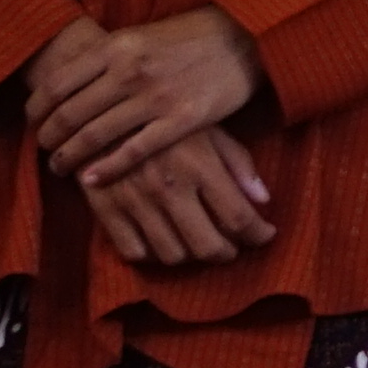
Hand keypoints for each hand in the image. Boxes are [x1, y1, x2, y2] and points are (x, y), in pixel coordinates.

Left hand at [24, 7, 263, 184]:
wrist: (244, 37)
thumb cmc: (187, 37)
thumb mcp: (139, 36)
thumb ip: (103, 60)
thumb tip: (62, 86)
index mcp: (116, 47)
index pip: (56, 85)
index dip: (36, 110)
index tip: (33, 123)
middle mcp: (130, 71)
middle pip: (70, 114)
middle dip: (48, 138)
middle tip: (44, 150)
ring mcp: (157, 97)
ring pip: (94, 135)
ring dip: (69, 156)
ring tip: (60, 167)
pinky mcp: (183, 120)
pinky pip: (134, 151)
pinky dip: (107, 168)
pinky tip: (91, 178)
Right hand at [82, 129, 279, 269]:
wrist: (102, 111)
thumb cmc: (167, 119)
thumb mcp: (210, 130)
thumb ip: (239, 165)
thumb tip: (264, 200)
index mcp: (200, 166)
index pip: (238, 217)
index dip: (258, 235)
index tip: (265, 235)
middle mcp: (169, 188)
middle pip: (207, 246)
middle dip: (226, 253)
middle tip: (232, 247)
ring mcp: (135, 202)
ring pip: (171, 255)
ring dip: (191, 256)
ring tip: (198, 242)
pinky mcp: (105, 210)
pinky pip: (133, 252)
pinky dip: (152, 255)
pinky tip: (163, 241)